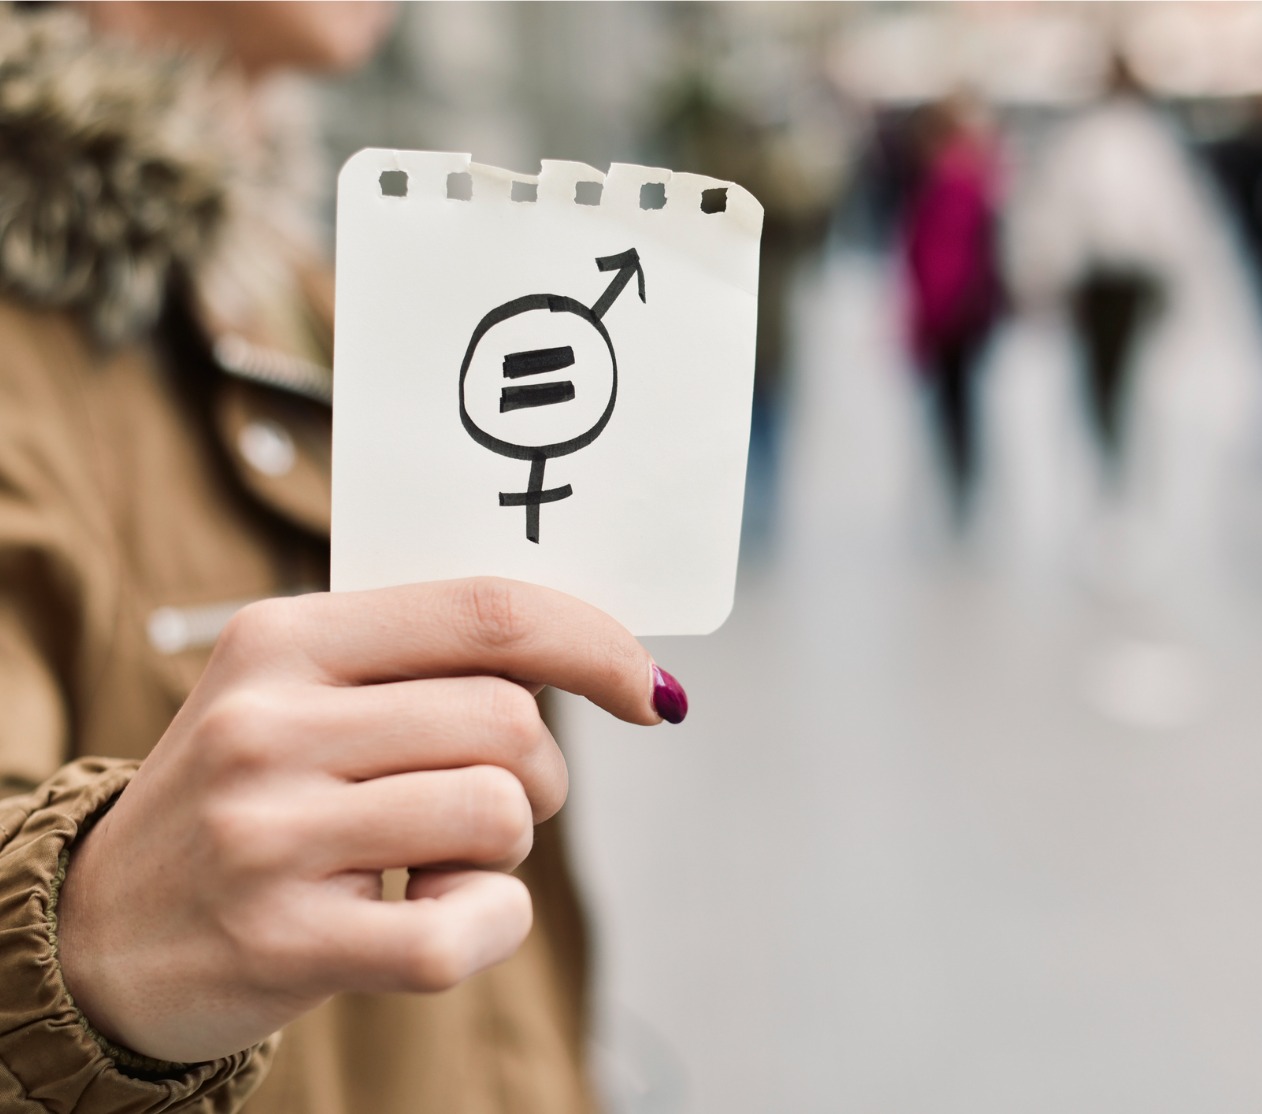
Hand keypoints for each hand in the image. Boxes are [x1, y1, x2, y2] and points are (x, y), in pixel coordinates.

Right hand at [54, 577, 679, 1063]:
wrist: (103, 934)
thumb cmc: (252, 799)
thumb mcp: (303, 696)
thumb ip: (424, 664)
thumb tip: (599, 656)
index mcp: (283, 639)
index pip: (485, 612)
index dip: (594, 643)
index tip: (647, 686)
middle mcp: (266, 725)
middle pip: (510, 722)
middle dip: (540, 774)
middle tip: (494, 804)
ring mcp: (267, 834)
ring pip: (498, 814)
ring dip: (503, 849)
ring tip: (433, 861)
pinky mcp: (281, 941)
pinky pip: (461, 929)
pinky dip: (486, 928)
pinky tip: (433, 919)